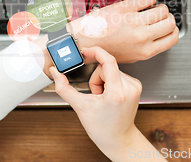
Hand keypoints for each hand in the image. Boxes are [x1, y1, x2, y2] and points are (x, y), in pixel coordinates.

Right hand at [50, 47, 165, 160]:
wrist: (119, 139)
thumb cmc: (102, 128)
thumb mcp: (80, 107)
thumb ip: (64, 88)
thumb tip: (55, 72)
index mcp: (117, 93)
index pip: (108, 61)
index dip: (95, 52)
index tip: (85, 51)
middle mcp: (130, 88)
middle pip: (106, 67)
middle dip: (96, 78)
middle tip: (95, 95)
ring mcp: (134, 86)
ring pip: (111, 69)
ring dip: (103, 80)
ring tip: (103, 98)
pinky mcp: (136, 86)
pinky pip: (118, 74)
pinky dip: (110, 82)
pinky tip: (110, 96)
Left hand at [74, 0, 178, 62]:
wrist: (84, 41)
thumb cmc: (105, 49)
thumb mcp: (131, 56)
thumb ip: (147, 48)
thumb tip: (159, 36)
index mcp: (146, 51)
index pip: (173, 37)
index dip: (173, 30)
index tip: (168, 26)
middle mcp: (143, 37)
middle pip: (171, 22)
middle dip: (168, 18)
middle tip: (160, 17)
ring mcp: (135, 21)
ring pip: (162, 9)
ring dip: (160, 7)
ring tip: (152, 8)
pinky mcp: (125, 8)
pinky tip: (144, 2)